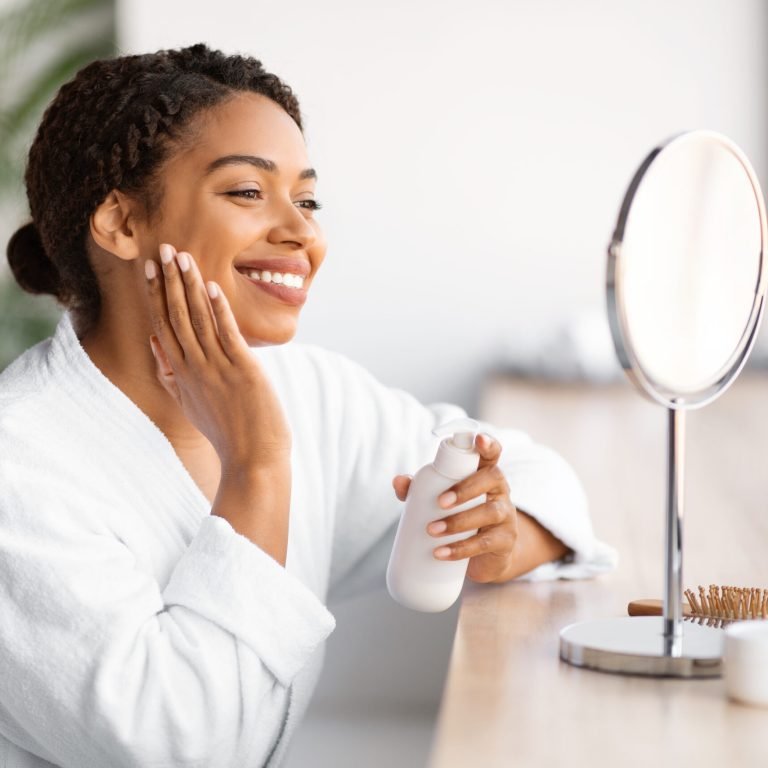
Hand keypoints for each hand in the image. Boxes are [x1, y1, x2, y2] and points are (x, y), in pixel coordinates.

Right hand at [144, 243, 290, 469]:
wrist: (253, 460)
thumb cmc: (227, 432)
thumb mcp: (190, 404)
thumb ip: (171, 375)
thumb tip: (157, 347)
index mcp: (181, 374)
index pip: (162, 326)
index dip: (156, 296)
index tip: (149, 269)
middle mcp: (194, 368)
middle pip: (175, 317)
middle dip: (168, 282)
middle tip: (162, 249)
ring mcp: (216, 369)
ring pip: (197, 320)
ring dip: (188, 287)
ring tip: (182, 257)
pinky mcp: (241, 371)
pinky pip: (226, 334)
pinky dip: (218, 310)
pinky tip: (211, 287)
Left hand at [392, 433, 519, 582]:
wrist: (484, 556)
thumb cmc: (459, 516)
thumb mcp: (439, 499)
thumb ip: (419, 488)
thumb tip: (398, 481)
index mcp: (484, 474)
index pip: (492, 453)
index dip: (489, 444)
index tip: (478, 439)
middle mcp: (500, 490)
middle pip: (493, 478)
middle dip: (466, 488)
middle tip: (440, 502)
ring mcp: (506, 516)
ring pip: (491, 512)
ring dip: (459, 521)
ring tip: (432, 530)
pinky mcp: (505, 542)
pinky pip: (486, 543)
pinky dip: (461, 549)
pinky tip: (441, 553)